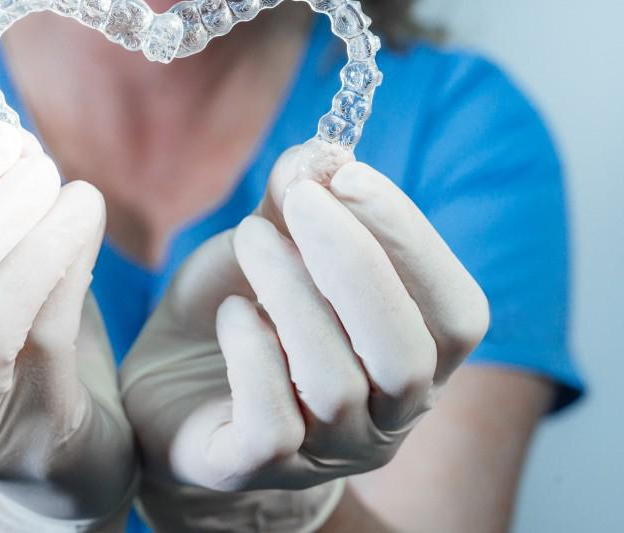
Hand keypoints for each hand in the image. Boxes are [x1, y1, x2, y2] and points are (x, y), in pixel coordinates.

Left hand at [120, 143, 488, 531]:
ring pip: (337, 385)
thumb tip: (319, 153)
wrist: (167, 387)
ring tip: (250, 239)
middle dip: (357, 264)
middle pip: (408, 356)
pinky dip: (254, 355)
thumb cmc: (240, 312)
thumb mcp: (270, 246)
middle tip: (300, 199)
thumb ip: (298, 203)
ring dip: (292, 293)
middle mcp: (385, 418)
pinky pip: (274, 425)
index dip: (411, 240)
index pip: (457, 312)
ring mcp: (325, 454)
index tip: (349, 174)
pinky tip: (233, 314)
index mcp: (414, 358)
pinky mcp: (257, 469)